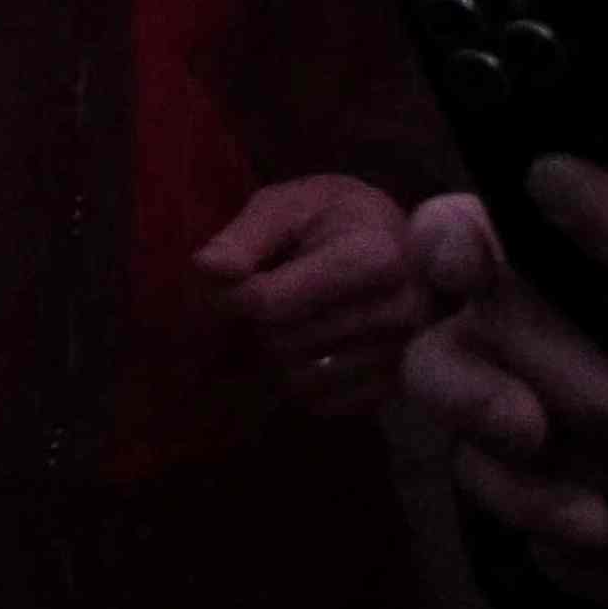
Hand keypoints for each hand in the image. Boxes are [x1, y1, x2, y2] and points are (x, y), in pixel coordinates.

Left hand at [198, 174, 429, 418]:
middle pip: (282, 342)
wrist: (396, 240)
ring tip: (284, 320)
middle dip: (255, 324)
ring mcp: (400, 353)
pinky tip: (306, 346)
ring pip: (298, 379)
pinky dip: (299, 381)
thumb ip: (244, 237)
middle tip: (260, 297)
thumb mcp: (285, 205)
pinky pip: (321, 403)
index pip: (271, 302)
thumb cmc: (332, 217)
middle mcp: (399, 311)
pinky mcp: (394, 385)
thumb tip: (207, 268)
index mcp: (375, 257)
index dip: (233, 295)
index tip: (231, 279)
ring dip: (273, 356)